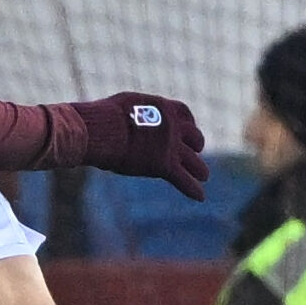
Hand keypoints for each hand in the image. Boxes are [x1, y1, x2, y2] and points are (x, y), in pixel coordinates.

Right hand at [66, 93, 208, 199]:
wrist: (102, 130)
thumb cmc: (102, 118)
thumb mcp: (121, 107)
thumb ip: (131, 114)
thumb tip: (120, 120)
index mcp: (162, 107)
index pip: (183, 112)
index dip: (188, 122)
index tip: (189, 128)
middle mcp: (172, 125)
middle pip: (194, 136)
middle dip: (196, 145)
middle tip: (195, 152)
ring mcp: (170, 146)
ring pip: (194, 161)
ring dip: (199, 169)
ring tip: (203, 175)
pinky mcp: (164, 165)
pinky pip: (184, 179)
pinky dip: (192, 188)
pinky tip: (200, 197)